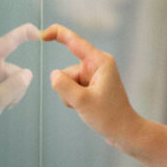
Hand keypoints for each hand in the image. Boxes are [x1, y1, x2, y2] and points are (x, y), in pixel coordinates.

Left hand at [0, 24, 37, 151]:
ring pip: (18, 80)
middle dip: (15, 86)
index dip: (25, 33)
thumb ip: (15, 85)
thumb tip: (28, 74)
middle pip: (16, 69)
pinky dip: (11, 97)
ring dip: (13, 94)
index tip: (41, 34)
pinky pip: (14, 86)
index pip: (9, 40)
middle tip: (1, 100)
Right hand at [42, 24, 140, 149]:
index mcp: (100, 61)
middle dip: (67, 88)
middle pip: (67, 71)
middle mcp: (97, 65)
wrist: (124, 132)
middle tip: (85, 102)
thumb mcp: (82, 101)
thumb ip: (63, 86)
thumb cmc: (109, 116)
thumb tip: (53, 74)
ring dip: (70, 96)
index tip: (42, 34)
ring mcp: (93, 76)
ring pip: (66, 82)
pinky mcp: (90, 86)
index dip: (58, 34)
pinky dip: (73, 100)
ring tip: (88, 106)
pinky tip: (86, 108)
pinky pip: (71, 89)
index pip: (75, 42)